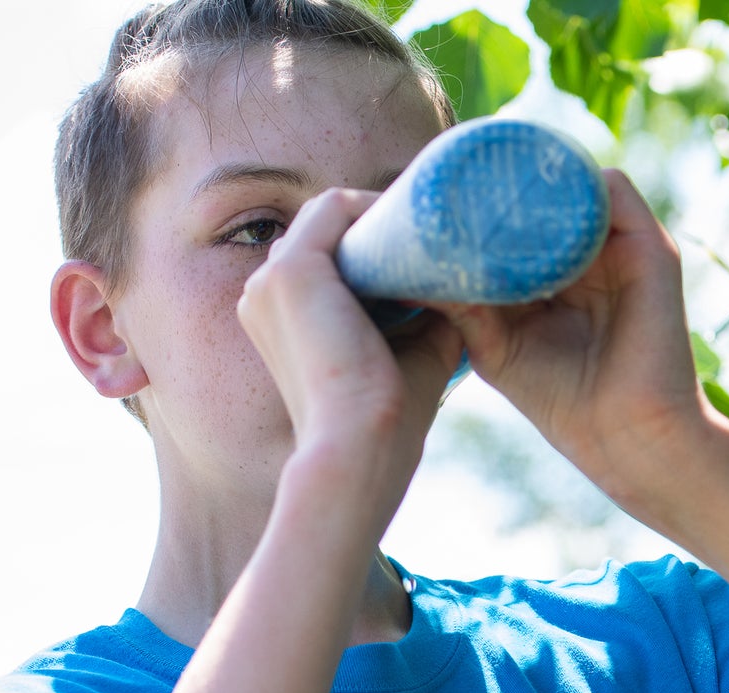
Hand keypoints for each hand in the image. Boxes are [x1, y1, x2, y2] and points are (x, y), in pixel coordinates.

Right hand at [237, 187, 464, 498]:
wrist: (359, 449)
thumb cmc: (387, 423)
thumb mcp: (414, 355)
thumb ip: (427, 313)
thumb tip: (464, 282)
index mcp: (282, 324)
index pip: (324, 262)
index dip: (375, 247)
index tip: (425, 245)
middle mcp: (264, 298)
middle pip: (325, 234)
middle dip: (379, 225)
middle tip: (436, 222)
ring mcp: (270, 282)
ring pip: (330, 217)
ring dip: (381, 212)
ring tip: (434, 216)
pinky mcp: (290, 271)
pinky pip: (336, 209)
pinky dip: (378, 206)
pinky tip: (419, 217)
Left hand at [431, 171, 717, 527]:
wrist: (626, 437)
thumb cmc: (563, 402)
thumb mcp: (496, 346)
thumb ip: (462, 304)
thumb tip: (408, 267)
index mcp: (555, 276)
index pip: (516, 219)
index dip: (480, 204)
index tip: (433, 195)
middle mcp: (589, 255)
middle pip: (543, 193)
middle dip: (501, 180)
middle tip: (450, 174)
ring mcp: (619, 248)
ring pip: (572, 183)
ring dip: (533, 176)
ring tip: (487, 181)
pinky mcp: (649, 248)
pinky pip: (611, 188)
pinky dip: (575, 182)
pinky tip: (535, 198)